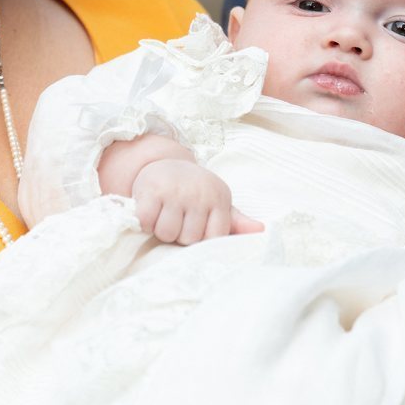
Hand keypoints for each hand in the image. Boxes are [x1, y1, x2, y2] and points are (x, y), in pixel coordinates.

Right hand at [132, 159, 263, 244]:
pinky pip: (146, 223)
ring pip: (167, 233)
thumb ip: (236, 221)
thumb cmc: (195, 192)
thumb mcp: (217, 203)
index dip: (201, 241)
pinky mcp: (152, 190)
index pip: (213, 238)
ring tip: (163, 216)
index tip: (196, 229)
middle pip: (188, 239)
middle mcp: (199, 194)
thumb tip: (261, 231)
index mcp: (219, 199)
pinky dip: (144, 223)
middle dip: (179, 236)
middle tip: (177, 221)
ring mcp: (175, 192)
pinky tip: (149, 213)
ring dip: (160, 231)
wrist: (165, 163)